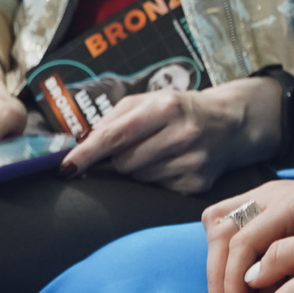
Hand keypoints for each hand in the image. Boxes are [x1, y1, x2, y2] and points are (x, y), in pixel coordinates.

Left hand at [61, 80, 273, 194]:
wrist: (228, 123)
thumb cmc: (178, 110)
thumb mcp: (148, 101)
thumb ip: (113, 119)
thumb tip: (80, 145)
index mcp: (166, 107)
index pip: (117, 135)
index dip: (87, 154)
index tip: (65, 168)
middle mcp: (182, 134)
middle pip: (124, 162)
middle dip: (119, 158)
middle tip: (135, 147)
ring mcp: (192, 162)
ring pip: (139, 179)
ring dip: (137, 170)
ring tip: (157, 153)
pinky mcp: (197, 185)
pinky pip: (156, 191)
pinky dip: (155, 181)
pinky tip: (170, 165)